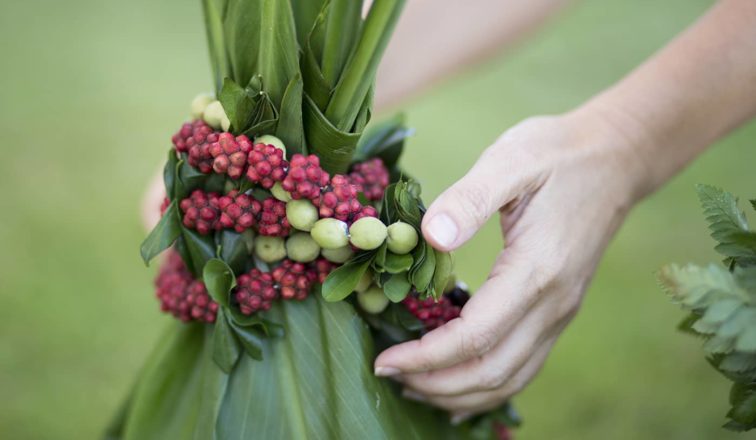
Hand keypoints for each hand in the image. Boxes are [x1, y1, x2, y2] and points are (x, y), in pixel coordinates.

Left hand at [374, 109, 644, 420]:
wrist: (614, 158)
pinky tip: (457, 383)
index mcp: (537, 270)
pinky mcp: (558, 310)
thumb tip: (429, 236)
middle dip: (436, 384)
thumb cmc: (557, 154)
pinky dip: (487, 385)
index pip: (476, 337)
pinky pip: (523, 366)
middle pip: (493, 372)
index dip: (426, 356)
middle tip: (388, 375)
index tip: (385, 359)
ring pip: (511, 378)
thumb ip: (469, 198)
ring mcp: (560, 312)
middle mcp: (554, 304)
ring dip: (460, 393)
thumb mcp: (510, 159)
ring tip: (414, 386)